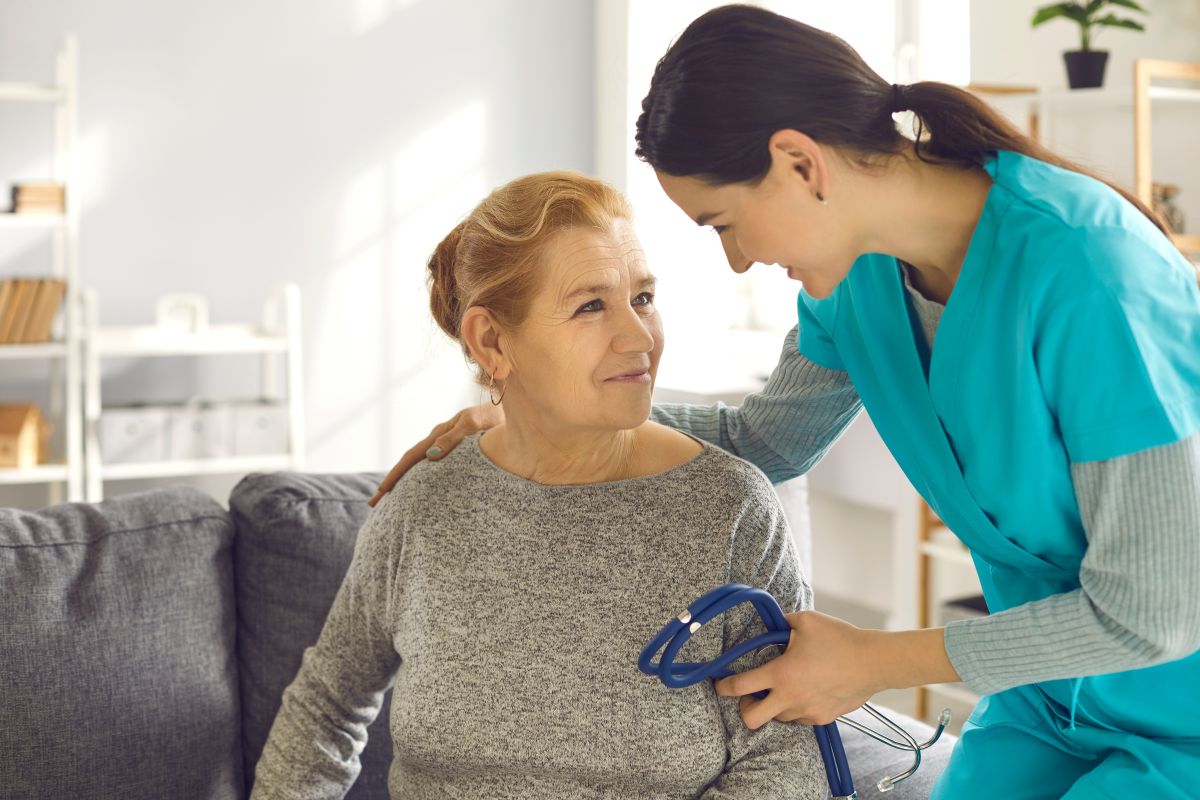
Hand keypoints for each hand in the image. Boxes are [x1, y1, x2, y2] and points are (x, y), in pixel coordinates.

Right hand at [367, 402, 504, 506]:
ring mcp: (445, 443)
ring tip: (390, 501)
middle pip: (408, 463)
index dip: (394, 476)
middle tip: (374, 504)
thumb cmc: (495, 416)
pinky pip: (431, 465)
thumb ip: (453, 438)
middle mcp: (438, 438)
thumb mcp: (474, 423)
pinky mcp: (456, 449)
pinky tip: (419, 489)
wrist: (512, 408)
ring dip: (403, 482)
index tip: (381, 494)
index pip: (410, 458)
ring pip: (417, 465)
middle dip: (390, 483)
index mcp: (439, 433)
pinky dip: (418, 478)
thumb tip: (429, 455)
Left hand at [714, 610, 882, 727]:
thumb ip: (783, 623)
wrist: (874, 663)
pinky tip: (806, 691)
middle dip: (744, 709)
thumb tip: (773, 625)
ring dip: (774, 706)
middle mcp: (790, 697)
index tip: (719, 685)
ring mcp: (807, 711)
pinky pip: (800, 718)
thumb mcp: (806, 621)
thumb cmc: (841, 639)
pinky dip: (796, 708)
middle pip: (752, 719)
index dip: (723, 687)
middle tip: (749, 696)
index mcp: (782, 673)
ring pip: (778, 718)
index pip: (741, 686)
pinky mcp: (822, 718)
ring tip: (785, 687)